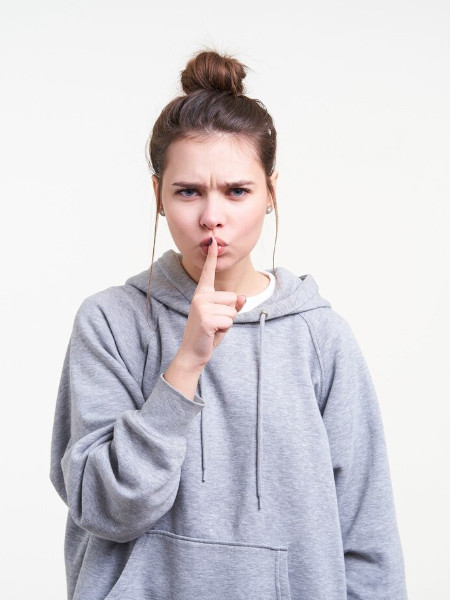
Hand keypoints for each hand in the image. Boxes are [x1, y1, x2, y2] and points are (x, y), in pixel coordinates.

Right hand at [178, 237, 246, 368]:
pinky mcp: (206, 318)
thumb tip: (242, 297)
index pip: (208, 273)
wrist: (193, 352)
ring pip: (233, 310)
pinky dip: (225, 330)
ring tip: (213, 329)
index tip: (213, 240)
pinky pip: (229, 320)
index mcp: (202, 294)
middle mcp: (200, 297)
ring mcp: (201, 306)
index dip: (212, 257)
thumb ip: (232, 306)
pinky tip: (212, 333)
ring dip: (227, 323)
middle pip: (233, 297)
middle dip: (230, 314)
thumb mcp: (223, 317)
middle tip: (215, 324)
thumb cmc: (208, 334)